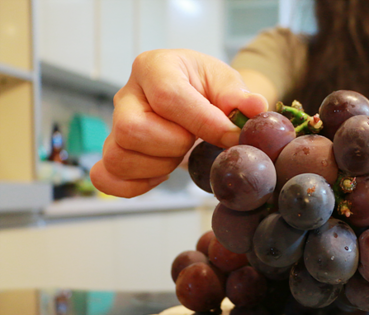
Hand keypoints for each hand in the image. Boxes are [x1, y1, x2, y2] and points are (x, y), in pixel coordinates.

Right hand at [90, 49, 267, 197]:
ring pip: (120, 156)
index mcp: (155, 68)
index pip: (168, 98)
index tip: (231, 137)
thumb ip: (239, 97)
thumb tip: (254, 107)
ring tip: (181, 153)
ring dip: (159, 165)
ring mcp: (116, 123)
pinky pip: (108, 177)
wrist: (196, 99)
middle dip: (174, 145)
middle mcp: (128, 94)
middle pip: (133, 130)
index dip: (203, 123)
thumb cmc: (209, 89)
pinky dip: (135, 185)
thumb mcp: (227, 84)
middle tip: (195, 141)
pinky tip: (161, 174)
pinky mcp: (114, 149)